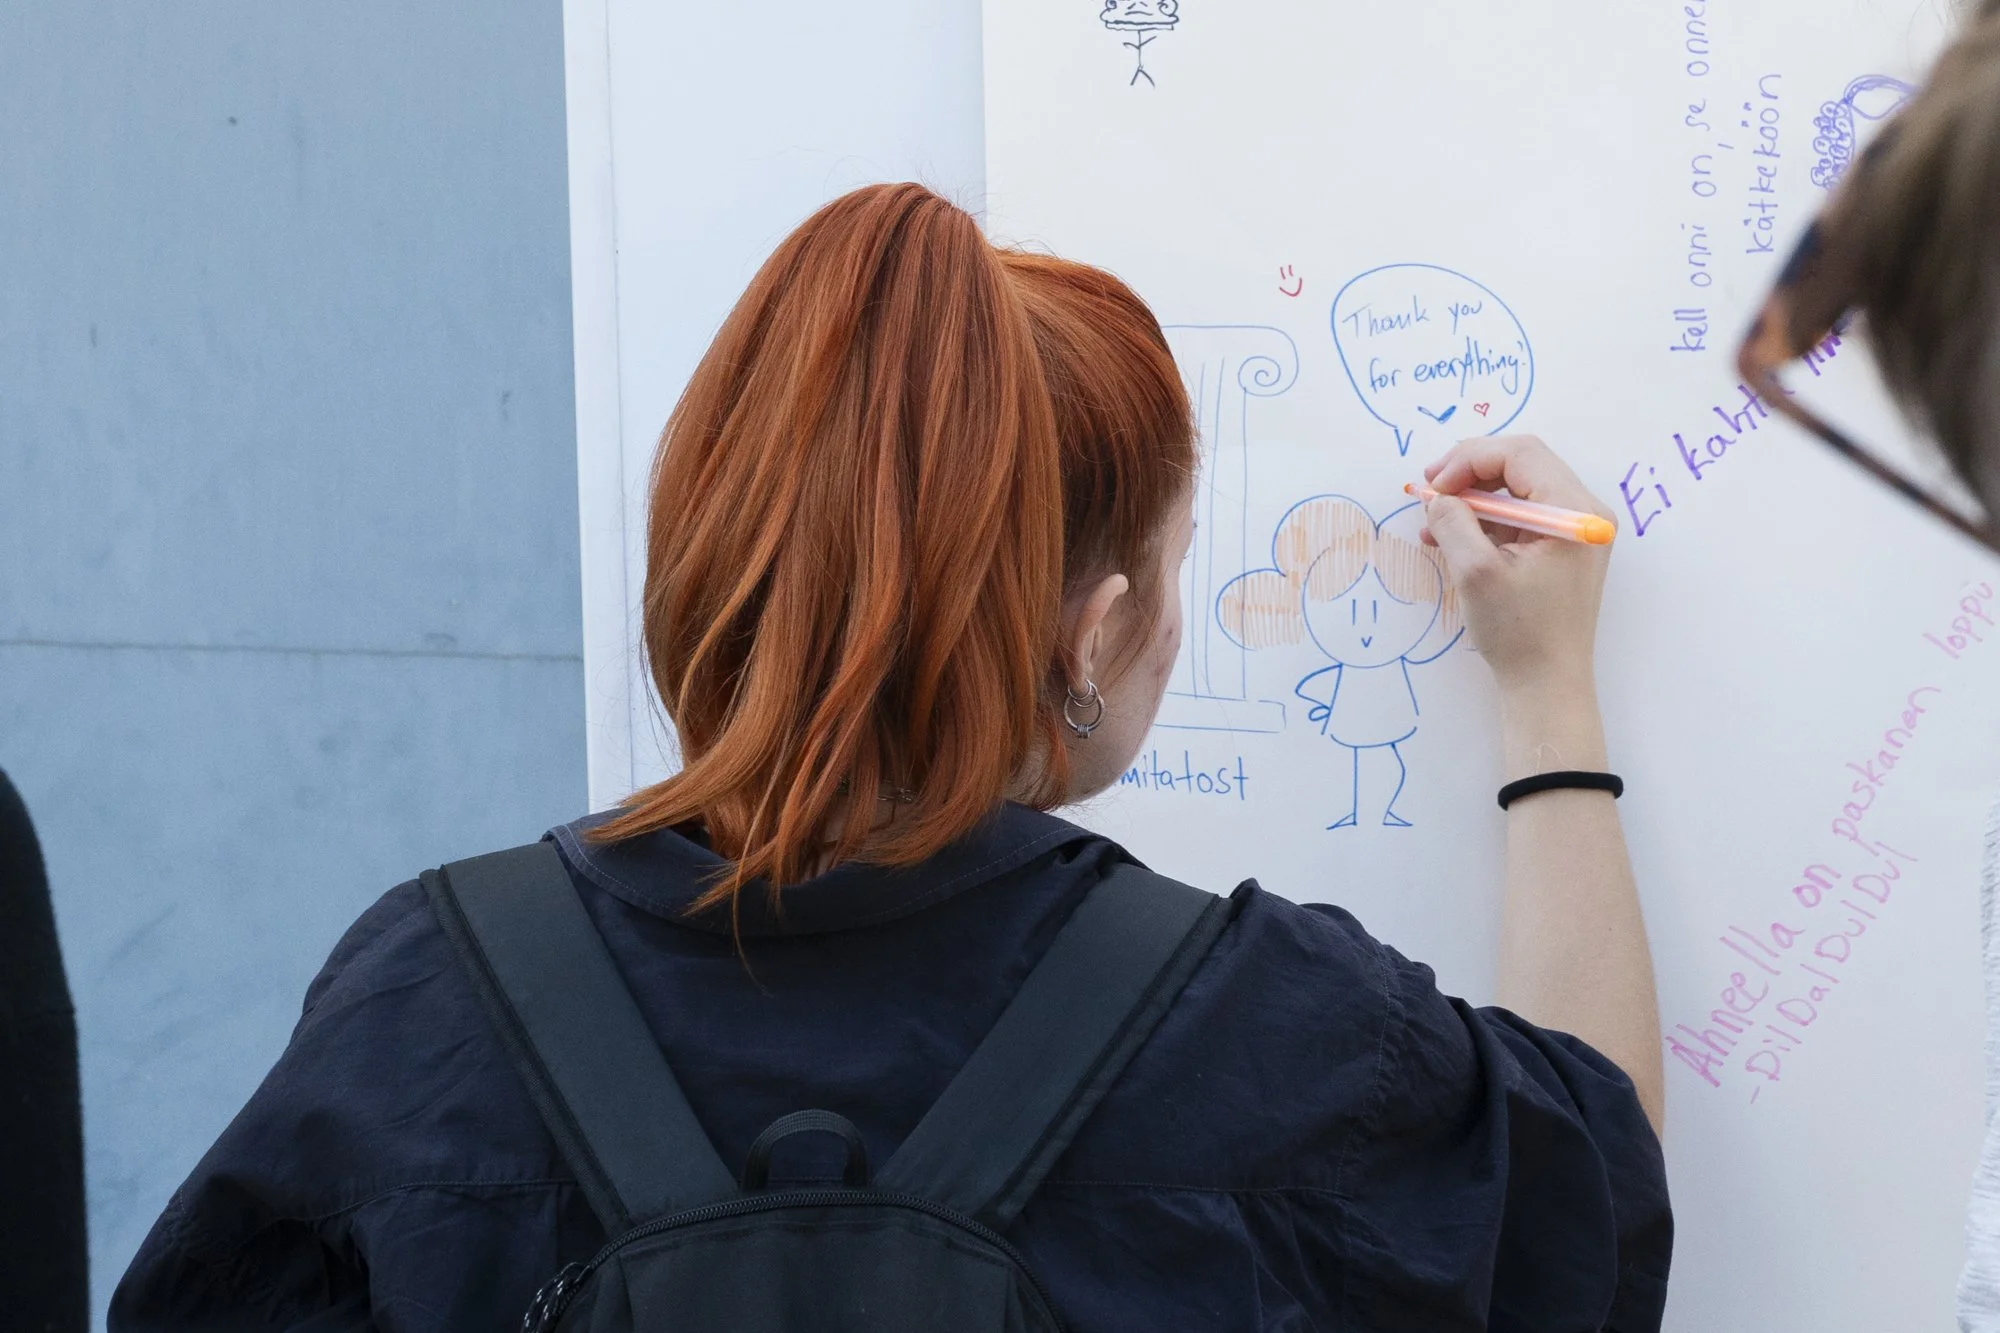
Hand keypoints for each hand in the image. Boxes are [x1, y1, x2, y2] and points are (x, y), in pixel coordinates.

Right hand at [1419, 436, 1613, 696]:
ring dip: (1472, 497)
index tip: (1434, 485)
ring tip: (1432, 516)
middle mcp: (1583, 512)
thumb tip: (1436, 495)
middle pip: (1521, 465)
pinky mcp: (1559, 550)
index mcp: (1575, 511)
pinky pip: (1518, 518)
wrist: (1546, 684)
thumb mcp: (1477, 572)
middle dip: (1469, 471)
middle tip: (1429, 487)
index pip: (1520, 454)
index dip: (1469, 459)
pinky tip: (1449, 536)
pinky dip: (1484, 520)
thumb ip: (1453, 522)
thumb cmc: (1520, 632)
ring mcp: (1573, 531)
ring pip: (1516, 489)